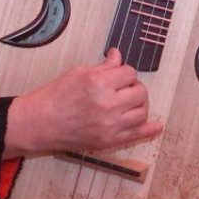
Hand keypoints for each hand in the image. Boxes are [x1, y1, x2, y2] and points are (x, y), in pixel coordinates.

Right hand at [7, 48, 163, 155]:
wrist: (40, 123)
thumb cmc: (55, 96)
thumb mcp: (78, 73)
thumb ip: (103, 67)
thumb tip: (118, 56)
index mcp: (99, 83)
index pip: (129, 72)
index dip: (124, 72)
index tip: (118, 74)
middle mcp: (107, 104)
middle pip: (140, 91)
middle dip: (133, 86)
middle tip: (123, 88)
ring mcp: (110, 125)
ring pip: (142, 111)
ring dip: (139, 104)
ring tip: (128, 102)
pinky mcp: (109, 141)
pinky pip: (138, 135)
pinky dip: (150, 129)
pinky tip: (157, 125)